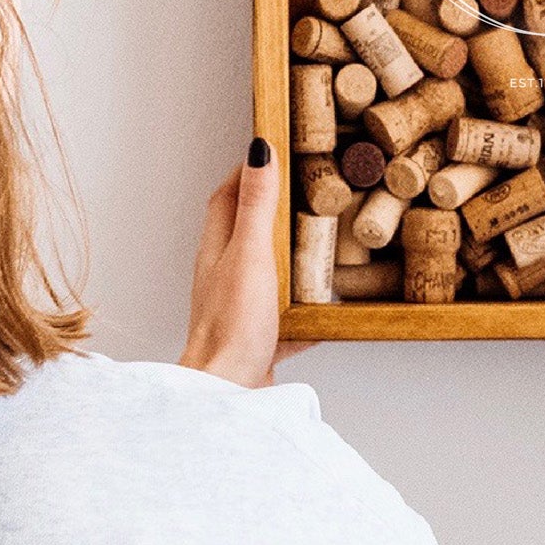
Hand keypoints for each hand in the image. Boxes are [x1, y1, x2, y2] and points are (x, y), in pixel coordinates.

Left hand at [180, 139, 306, 387]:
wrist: (225, 392)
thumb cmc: (230, 327)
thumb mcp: (251, 255)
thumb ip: (257, 206)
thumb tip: (258, 152)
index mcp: (217, 251)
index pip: (225, 199)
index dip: (244, 174)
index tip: (270, 155)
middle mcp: (223, 278)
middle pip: (244, 234)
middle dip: (270, 212)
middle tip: (302, 195)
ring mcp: (239, 310)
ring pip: (266, 275)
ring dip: (289, 261)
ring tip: (320, 248)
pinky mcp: (257, 340)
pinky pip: (285, 321)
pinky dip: (306, 314)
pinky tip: (328, 315)